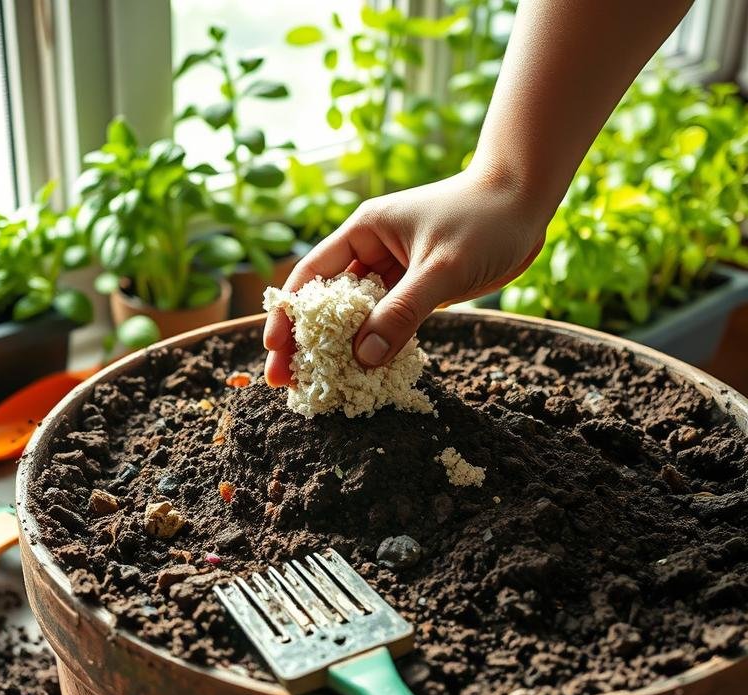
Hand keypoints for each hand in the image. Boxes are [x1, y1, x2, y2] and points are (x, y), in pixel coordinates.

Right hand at [263, 166, 547, 386]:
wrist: (527, 202)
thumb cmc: (484, 220)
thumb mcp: (440, 269)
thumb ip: (402, 312)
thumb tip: (363, 359)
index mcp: (363, 231)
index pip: (311, 276)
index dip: (289, 314)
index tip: (274, 350)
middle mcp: (371, 251)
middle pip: (327, 302)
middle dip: (306, 341)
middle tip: (288, 381)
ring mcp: (394, 271)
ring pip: (357, 316)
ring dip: (340, 348)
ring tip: (320, 385)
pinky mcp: (417, 288)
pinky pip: (388, 321)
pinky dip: (376, 345)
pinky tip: (365, 373)